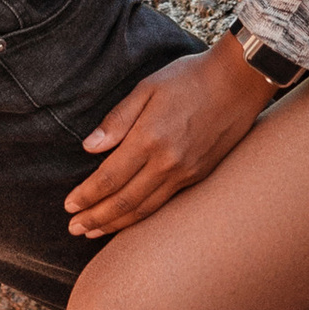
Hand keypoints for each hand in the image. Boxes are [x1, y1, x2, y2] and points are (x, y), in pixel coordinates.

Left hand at [65, 39, 271, 237]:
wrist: (240, 81)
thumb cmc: (190, 78)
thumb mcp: (147, 88)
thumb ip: (117, 119)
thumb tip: (89, 147)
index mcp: (149, 138)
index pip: (109, 178)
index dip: (86, 196)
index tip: (69, 206)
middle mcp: (167, 162)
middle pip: (124, 201)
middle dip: (96, 218)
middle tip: (75, 229)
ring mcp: (186, 172)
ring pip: (145, 208)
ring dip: (116, 224)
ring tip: (94, 231)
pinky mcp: (199, 175)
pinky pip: (164, 203)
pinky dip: (142, 216)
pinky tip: (129, 219)